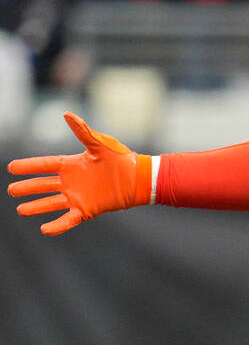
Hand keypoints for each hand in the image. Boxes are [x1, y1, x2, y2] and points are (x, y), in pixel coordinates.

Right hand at [7, 113, 151, 235]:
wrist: (140, 179)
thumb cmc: (122, 159)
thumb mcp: (100, 145)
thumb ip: (83, 131)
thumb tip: (67, 114)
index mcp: (72, 165)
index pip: (45, 165)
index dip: (28, 166)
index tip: (11, 168)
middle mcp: (71, 181)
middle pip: (43, 185)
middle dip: (27, 188)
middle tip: (11, 190)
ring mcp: (78, 197)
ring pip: (51, 203)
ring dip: (36, 207)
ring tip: (20, 210)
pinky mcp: (87, 210)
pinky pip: (68, 219)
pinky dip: (57, 225)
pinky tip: (44, 229)